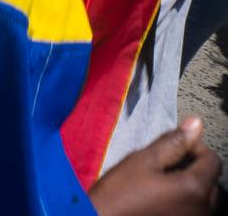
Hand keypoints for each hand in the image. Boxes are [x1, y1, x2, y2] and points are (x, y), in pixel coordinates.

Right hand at [88, 118, 219, 215]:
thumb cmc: (119, 195)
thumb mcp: (142, 161)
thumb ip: (172, 143)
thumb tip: (195, 124)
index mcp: (194, 189)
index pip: (212, 160)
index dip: (195, 146)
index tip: (173, 144)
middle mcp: (202, 209)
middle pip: (210, 179)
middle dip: (193, 166)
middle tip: (163, 162)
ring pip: (204, 196)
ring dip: (190, 183)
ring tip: (162, 179)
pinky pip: (195, 208)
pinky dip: (185, 199)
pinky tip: (162, 195)